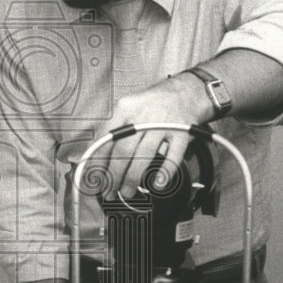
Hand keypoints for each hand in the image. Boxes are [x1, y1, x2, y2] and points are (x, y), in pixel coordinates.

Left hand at [88, 75, 207, 199]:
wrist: (188, 90)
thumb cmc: (153, 103)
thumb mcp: (129, 107)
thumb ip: (114, 129)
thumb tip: (97, 160)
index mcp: (125, 108)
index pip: (106, 138)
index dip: (98, 162)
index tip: (94, 179)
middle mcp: (144, 115)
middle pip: (123, 150)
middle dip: (113, 175)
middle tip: (109, 192)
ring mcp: (164, 124)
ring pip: (144, 155)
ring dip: (133, 177)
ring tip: (126, 192)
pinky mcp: (183, 133)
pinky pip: (173, 156)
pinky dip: (165, 172)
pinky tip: (157, 184)